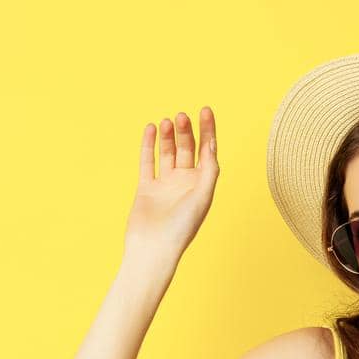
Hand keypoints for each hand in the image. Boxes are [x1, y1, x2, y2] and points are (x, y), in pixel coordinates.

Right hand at [123, 107, 218, 263]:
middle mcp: (185, 183)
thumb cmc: (181, 228)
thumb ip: (209, 171)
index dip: (208, 130)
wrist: (153, 248)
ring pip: (168, 152)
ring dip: (169, 136)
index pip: (207, 152)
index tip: (205, 110)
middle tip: (181, 116)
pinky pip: (148, 161)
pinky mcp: (147, 187)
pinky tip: (150, 128)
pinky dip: (148, 145)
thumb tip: (212, 146)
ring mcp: (165, 184)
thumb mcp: (202, 197)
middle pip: (188, 149)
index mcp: (202, 185)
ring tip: (167, 121)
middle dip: (186, 131)